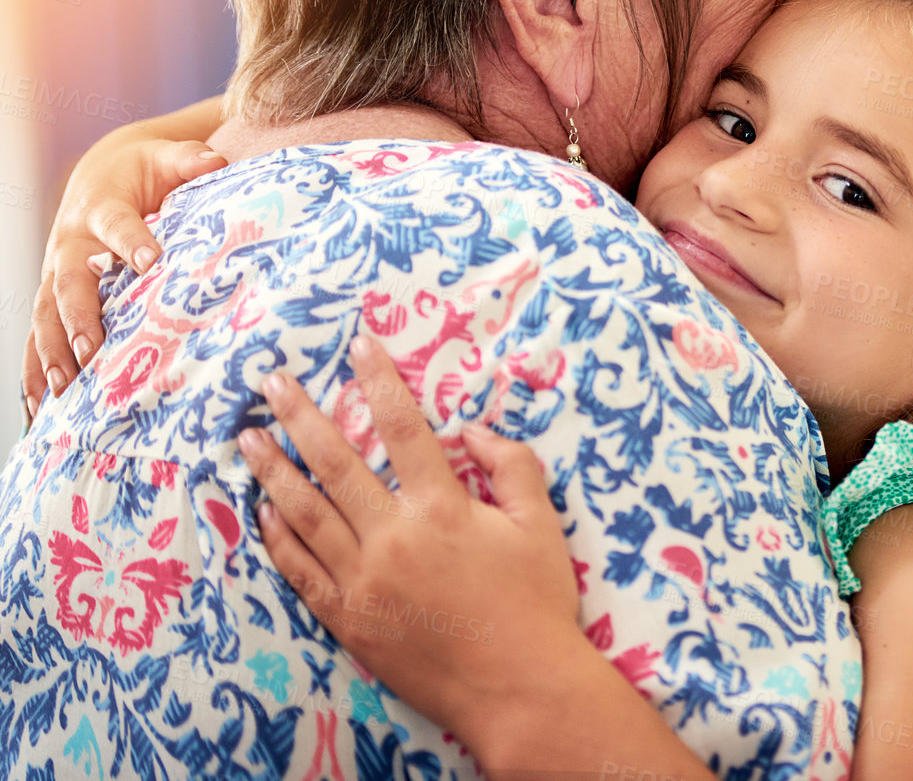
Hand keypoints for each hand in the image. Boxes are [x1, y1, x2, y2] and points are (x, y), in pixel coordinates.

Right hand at [25, 132, 224, 421]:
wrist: (101, 173)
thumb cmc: (144, 170)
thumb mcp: (167, 157)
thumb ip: (190, 160)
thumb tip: (216, 159)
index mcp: (102, 208)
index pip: (117, 225)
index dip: (132, 241)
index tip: (149, 261)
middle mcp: (72, 244)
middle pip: (69, 283)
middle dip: (79, 318)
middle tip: (93, 350)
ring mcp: (56, 273)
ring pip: (46, 316)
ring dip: (52, 353)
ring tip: (65, 390)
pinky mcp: (51, 296)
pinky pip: (37, 336)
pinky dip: (35, 372)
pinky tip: (38, 409)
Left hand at [239, 336, 584, 753]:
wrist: (518, 689)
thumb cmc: (538, 604)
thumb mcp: (542, 526)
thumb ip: (514, 468)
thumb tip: (473, 431)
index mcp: (444, 509)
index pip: (405, 428)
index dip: (380, 381)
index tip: (358, 345)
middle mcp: (394, 538)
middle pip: (336, 463)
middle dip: (300, 415)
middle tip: (270, 382)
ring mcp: (364, 581)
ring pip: (305, 514)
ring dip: (272, 471)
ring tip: (247, 439)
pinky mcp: (349, 619)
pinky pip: (301, 571)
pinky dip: (279, 538)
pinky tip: (264, 512)